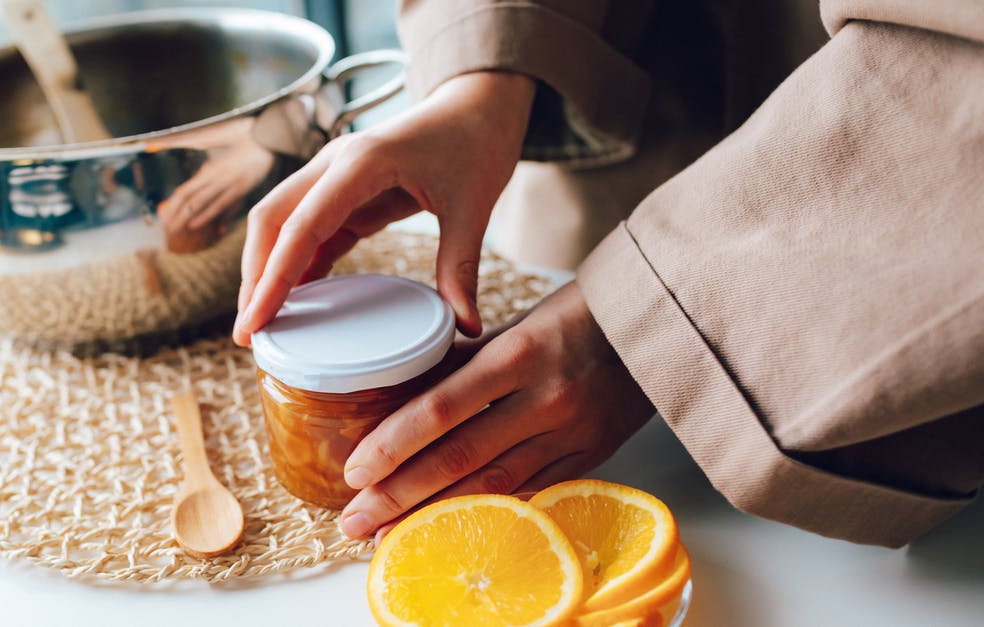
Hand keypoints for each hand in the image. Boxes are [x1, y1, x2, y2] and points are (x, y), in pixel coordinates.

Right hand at [232, 71, 535, 345]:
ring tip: (263, 324)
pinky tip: (294, 302)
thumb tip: (467, 327)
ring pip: (282, 225)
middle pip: (271, 221)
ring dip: (268, 271)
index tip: (256, 320)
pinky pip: (309, 232)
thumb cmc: (475, 144)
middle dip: (254, 277)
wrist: (477, 107)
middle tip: (248, 333)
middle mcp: (335, 165)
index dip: (273, 276)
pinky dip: (297, 265)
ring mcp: (334, 177)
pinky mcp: (345, 193)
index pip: (301, 225)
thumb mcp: (473, 208)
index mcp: (361, 162)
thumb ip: (461, 268)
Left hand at [336, 283, 655, 540]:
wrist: (660, 326)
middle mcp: (544, 400)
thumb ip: (459, 360)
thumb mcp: (515, 325)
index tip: (355, 469)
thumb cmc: (577, 315)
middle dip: (400, 494)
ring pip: (492, 486)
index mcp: (518, 355)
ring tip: (387, 534)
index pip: (442, 407)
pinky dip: (485, 512)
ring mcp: (571, 435)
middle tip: (354, 520)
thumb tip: (398, 388)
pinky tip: (449, 528)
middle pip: (459, 457)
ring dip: (434, 515)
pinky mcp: (589, 459)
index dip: (394, 443)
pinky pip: (529, 493)